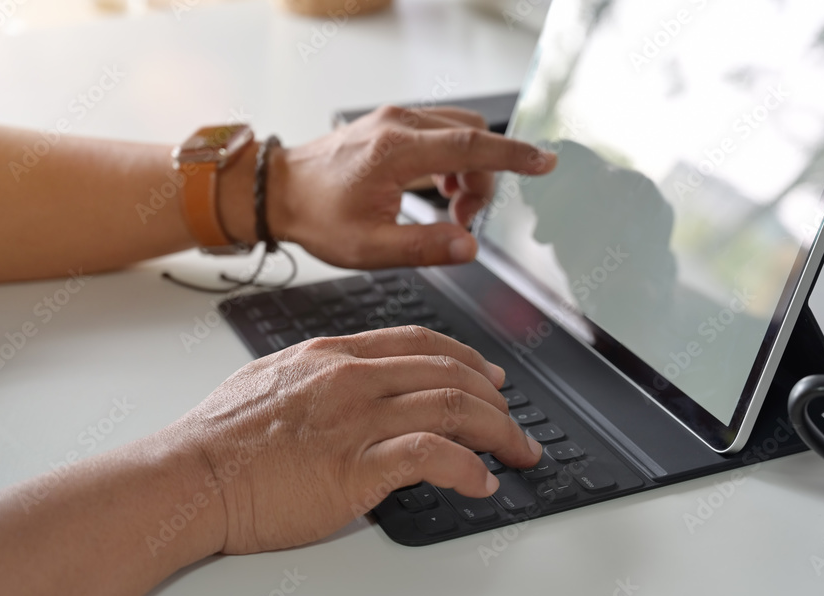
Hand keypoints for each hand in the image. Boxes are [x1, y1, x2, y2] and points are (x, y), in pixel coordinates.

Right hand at [175, 326, 542, 553]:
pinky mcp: (356, 466)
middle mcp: (353, 377)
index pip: (419, 342)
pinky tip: (481, 482)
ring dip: (498, 432)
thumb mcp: (272, 381)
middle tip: (514, 422)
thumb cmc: (218, 439)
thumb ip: (318, 377)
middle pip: (449, 371)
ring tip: (516, 453)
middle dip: (496, 398)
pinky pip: (433, 457)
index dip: (466, 357)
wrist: (188, 476)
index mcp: (333, 355)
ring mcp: (357, 418)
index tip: (489, 377)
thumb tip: (348, 387)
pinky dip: (468, 468)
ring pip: (453, 406)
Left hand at [268, 105, 556, 267]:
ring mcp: (394, 119)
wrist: (279, 192)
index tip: (544, 162)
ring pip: (459, 131)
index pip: (470, 146)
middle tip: (465, 216)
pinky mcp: (391, 123)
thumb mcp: (370, 248)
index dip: (513, 157)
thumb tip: (469, 248)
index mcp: (395, 152)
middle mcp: (397, 125)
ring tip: (451, 205)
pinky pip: (441, 131)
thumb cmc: (318, 217)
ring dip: (468, 168)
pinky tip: (439, 187)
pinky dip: (453, 158)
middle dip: (484, 176)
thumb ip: (424, 248)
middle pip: (471, 138)